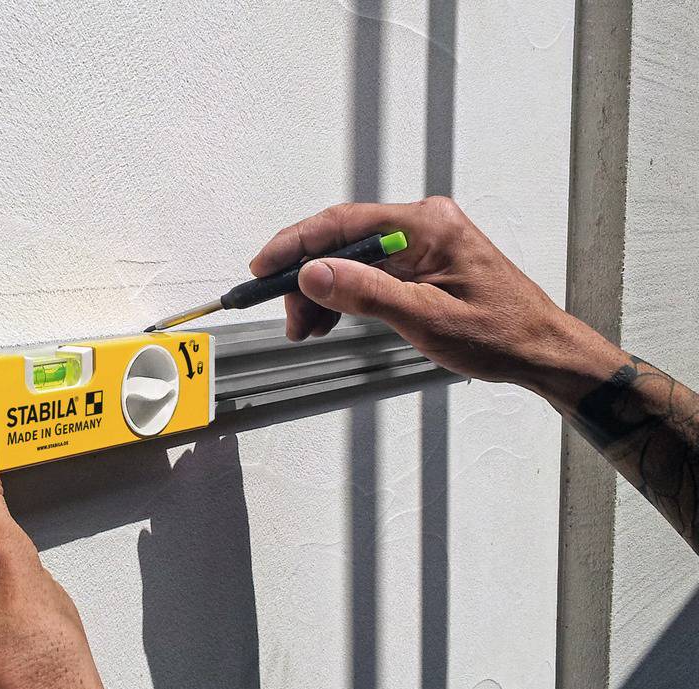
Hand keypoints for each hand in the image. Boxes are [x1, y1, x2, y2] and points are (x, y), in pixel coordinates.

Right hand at [249, 197, 615, 393]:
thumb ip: (366, 292)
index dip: (295, 245)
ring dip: (324, 292)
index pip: (342, 223)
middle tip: (288, 316)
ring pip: (351, 258)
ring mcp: (423, 242)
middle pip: (342, 240)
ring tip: (305, 327)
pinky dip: (345, 295)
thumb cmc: (501, 333)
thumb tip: (315, 273)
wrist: (540, 350)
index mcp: (427, 225)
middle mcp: (424, 224)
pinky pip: (369, 270)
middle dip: (307, 278)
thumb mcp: (426, 317)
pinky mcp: (422, 262)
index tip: (263, 268)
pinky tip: (330, 318)